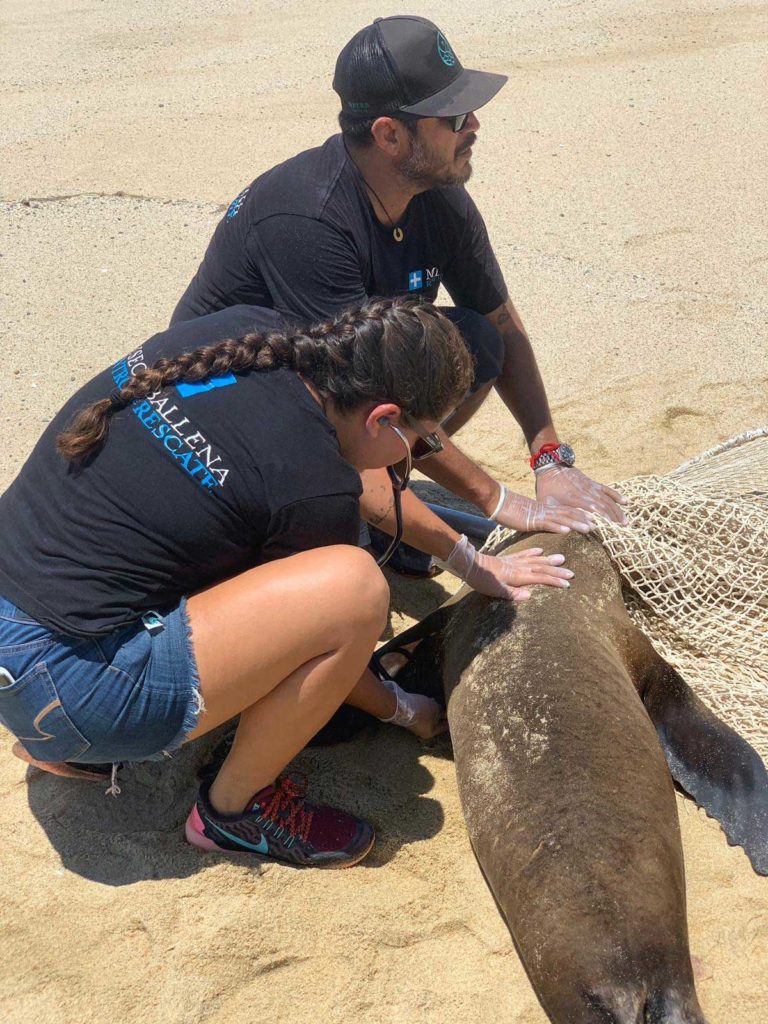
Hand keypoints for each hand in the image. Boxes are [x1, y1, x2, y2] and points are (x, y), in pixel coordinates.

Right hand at [378, 679, 448, 738]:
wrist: (400, 706)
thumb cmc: (420, 710)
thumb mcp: (435, 708)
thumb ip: (442, 711)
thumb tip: (447, 711)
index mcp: (431, 732)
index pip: (445, 726)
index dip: (451, 719)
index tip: (457, 713)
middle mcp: (424, 731)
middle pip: (437, 721)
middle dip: (442, 713)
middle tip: (449, 705)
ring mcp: (417, 724)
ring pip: (429, 716)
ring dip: (434, 709)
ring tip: (438, 701)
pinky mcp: (412, 717)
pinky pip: (423, 712)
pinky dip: (427, 707)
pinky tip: (429, 700)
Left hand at [445, 534, 572, 601]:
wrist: (471, 565)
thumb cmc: (483, 580)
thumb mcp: (496, 591)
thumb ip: (513, 593)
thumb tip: (530, 596)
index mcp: (518, 576)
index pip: (540, 578)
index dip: (554, 580)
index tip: (567, 584)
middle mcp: (520, 567)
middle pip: (542, 568)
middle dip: (557, 571)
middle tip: (571, 573)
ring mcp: (515, 561)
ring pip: (536, 560)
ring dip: (549, 560)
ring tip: (562, 558)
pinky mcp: (509, 558)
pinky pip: (524, 554)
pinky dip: (533, 552)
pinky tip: (540, 550)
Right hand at [491, 485, 593, 533]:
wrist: (499, 502)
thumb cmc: (512, 510)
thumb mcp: (530, 516)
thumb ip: (540, 520)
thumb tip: (547, 524)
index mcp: (547, 510)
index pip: (568, 512)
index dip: (582, 516)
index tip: (594, 521)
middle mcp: (547, 511)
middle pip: (569, 514)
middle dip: (585, 519)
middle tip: (600, 525)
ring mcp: (540, 515)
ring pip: (562, 518)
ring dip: (576, 523)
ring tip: (590, 528)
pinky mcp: (532, 521)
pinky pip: (547, 524)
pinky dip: (557, 527)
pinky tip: (567, 531)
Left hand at [535, 465, 627, 524]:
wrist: (551, 467)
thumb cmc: (547, 488)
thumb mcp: (547, 502)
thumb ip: (556, 514)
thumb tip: (565, 528)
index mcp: (575, 500)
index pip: (592, 512)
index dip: (602, 521)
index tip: (610, 530)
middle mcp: (586, 494)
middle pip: (604, 508)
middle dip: (613, 519)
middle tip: (622, 531)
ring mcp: (591, 487)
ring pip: (607, 500)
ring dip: (617, 511)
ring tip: (625, 522)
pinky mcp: (592, 483)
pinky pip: (607, 490)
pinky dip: (616, 496)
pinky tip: (625, 502)